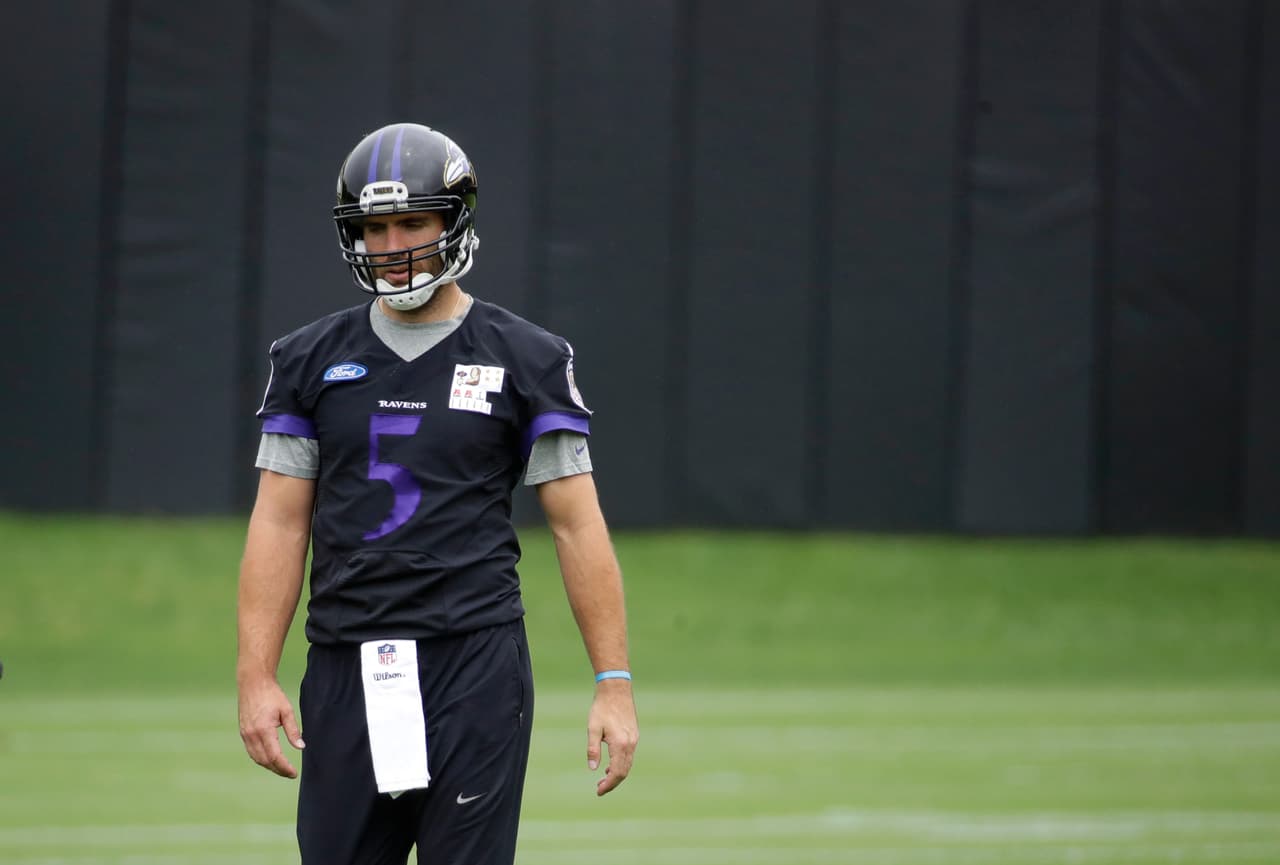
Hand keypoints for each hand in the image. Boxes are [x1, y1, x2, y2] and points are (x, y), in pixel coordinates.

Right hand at [238, 676, 304, 777]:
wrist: (253, 683)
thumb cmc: (272, 694)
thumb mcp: (287, 710)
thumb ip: (293, 730)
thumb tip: (301, 747)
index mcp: (264, 730)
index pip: (274, 756)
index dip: (285, 767)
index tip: (294, 773)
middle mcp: (252, 735)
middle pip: (265, 761)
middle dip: (278, 770)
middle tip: (290, 773)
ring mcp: (245, 735)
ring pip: (257, 758)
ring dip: (269, 766)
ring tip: (282, 769)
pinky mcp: (243, 733)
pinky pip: (251, 752)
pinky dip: (261, 759)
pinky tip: (270, 760)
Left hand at [586, 679, 637, 795]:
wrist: (616, 689)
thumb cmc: (602, 708)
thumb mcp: (593, 728)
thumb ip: (593, 750)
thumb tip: (593, 769)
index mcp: (620, 744)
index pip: (616, 772)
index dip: (608, 785)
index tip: (598, 791)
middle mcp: (630, 744)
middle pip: (624, 771)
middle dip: (612, 782)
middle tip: (599, 788)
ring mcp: (634, 739)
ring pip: (628, 764)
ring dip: (617, 774)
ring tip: (604, 779)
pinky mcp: (634, 734)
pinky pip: (629, 755)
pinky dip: (621, 764)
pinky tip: (611, 764)